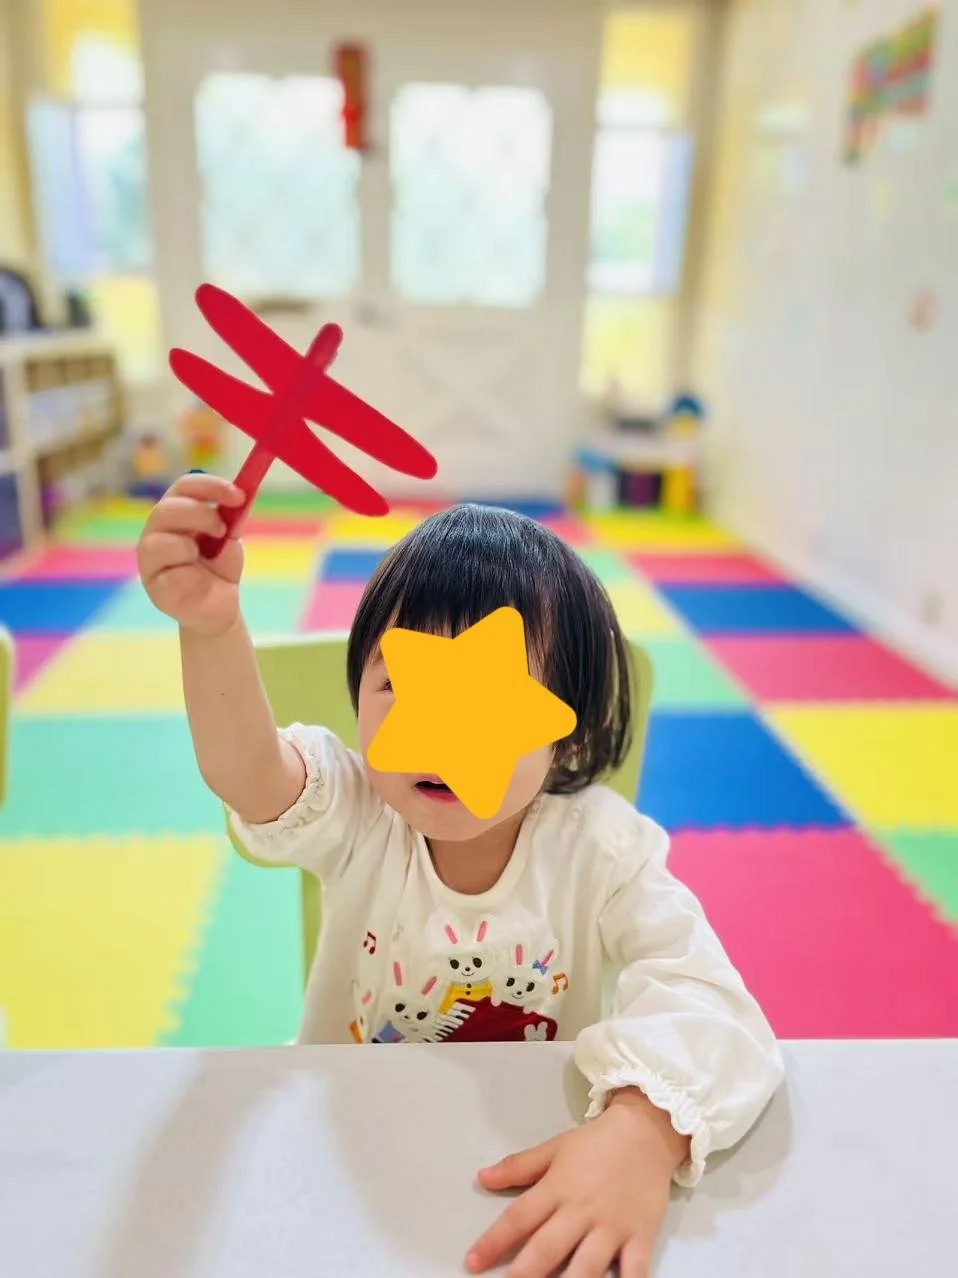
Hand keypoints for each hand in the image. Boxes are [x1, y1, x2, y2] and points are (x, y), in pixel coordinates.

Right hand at [137, 473, 245, 635]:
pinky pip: (167, 574)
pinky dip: (188, 575)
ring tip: (205, 558)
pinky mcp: (153, 585)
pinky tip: (196, 581)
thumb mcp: (229, 539)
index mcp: (175, 514)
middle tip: (223, 528)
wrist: (219, 608)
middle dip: (200, 514)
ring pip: (159, 542)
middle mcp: (156, 532)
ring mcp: (150, 560)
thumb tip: (244, 493)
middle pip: (166, 509)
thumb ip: (233, 516)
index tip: (239, 495)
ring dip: (189, 546)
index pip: (184, 488)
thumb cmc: (219, 569)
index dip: (209, 486)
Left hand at [467, 1089, 688, 1277]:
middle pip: (548, 1248)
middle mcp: (581, 1211)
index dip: (493, 1242)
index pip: (519, 1218)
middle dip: (525, 1274)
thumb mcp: (554, 1148)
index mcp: (558, 1188)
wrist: (646, 1131)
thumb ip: (519, 1167)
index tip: (472, 1262)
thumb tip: (482, 1178)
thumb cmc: (596, 1142)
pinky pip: (634, 1271)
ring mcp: (612, 1227)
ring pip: (586, 1267)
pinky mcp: (640, 1238)